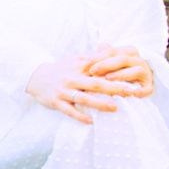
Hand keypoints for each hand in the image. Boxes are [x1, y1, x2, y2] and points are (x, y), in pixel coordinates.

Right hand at [25, 49, 152, 121]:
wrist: (35, 76)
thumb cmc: (61, 69)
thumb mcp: (76, 58)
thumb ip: (94, 55)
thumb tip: (111, 47)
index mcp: (80, 66)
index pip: (101, 69)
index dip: (117, 73)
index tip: (133, 76)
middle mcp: (72, 78)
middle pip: (96, 83)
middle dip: (114, 88)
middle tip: (131, 92)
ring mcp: (64, 90)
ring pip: (84, 98)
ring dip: (100, 103)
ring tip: (115, 108)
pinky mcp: (56, 102)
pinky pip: (69, 110)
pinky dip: (80, 115)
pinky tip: (91, 121)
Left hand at [81, 44, 156, 99]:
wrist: (133, 90)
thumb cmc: (116, 75)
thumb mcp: (107, 65)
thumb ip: (102, 56)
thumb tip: (99, 45)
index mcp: (130, 52)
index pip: (114, 51)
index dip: (99, 56)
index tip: (87, 62)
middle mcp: (139, 61)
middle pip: (123, 59)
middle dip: (107, 64)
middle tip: (93, 71)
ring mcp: (146, 74)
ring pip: (136, 70)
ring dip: (121, 74)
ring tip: (108, 79)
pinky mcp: (149, 88)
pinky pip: (146, 89)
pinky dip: (138, 91)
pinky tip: (126, 92)